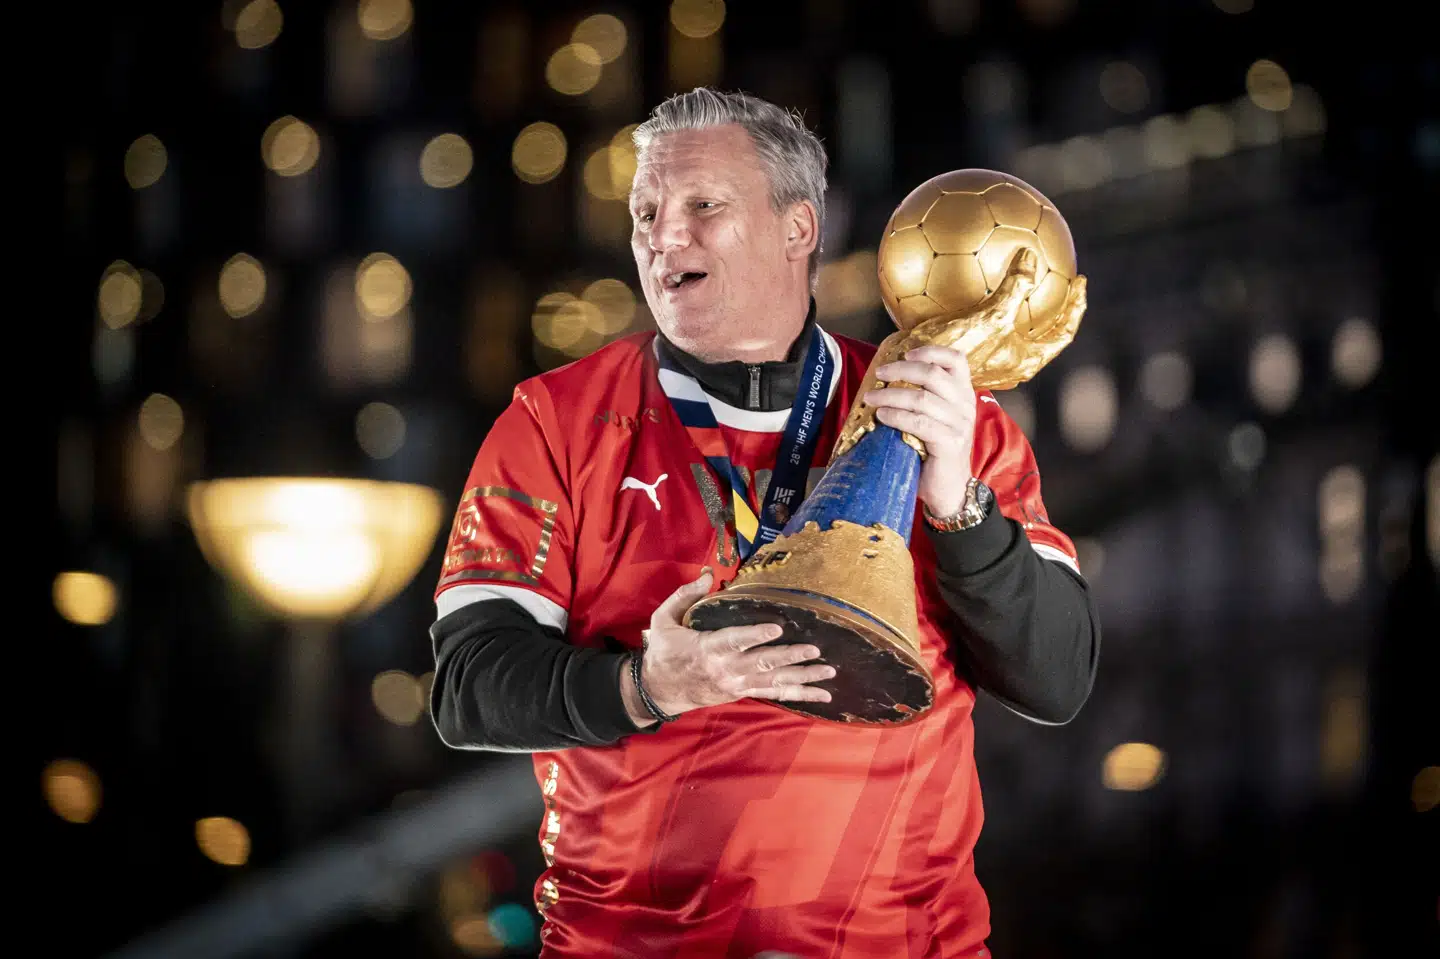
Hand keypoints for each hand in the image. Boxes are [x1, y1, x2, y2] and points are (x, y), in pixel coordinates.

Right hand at [622, 569, 835, 724]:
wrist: (659, 690)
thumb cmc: (663, 652)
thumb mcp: (663, 620)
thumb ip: (684, 596)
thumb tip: (707, 575)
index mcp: (707, 648)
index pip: (734, 641)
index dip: (755, 636)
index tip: (776, 628)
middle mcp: (726, 669)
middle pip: (762, 663)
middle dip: (790, 656)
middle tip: (815, 650)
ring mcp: (737, 684)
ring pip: (775, 681)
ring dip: (803, 676)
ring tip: (828, 672)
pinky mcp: (743, 692)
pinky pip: (775, 694)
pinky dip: (800, 694)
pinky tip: (822, 693)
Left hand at [862, 346, 976, 517]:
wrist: (948, 488)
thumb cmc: (934, 451)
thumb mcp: (933, 418)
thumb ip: (922, 397)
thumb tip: (886, 378)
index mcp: (963, 393)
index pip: (956, 360)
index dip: (931, 351)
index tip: (907, 354)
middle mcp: (965, 405)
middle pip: (933, 374)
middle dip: (901, 371)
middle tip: (879, 374)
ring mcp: (960, 424)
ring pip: (922, 398)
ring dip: (891, 395)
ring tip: (871, 398)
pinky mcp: (950, 443)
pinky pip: (920, 423)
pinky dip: (897, 416)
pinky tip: (882, 416)